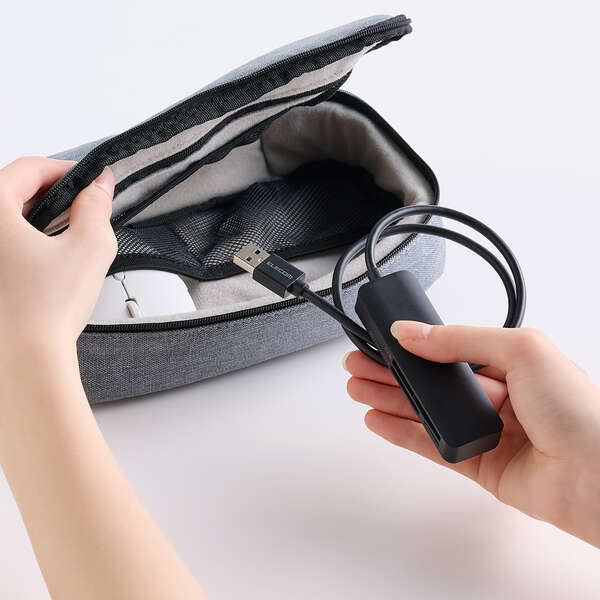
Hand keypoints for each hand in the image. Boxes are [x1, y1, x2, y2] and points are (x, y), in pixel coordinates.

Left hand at [0, 157, 116, 356]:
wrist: (24, 360)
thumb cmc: (44, 311)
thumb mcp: (89, 247)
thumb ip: (96, 208)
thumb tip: (99, 190)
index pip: (27, 169)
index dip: (64, 170)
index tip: (89, 181)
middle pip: (11, 191)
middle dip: (52, 193)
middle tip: (82, 204)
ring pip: (6, 218)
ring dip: (37, 217)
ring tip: (68, 232)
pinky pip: (4, 244)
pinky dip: (24, 240)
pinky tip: (47, 258)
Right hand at [344, 321, 599, 546]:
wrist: (598, 478)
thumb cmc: (578, 412)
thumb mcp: (520, 351)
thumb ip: (460, 341)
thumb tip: (413, 333)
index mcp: (509, 361)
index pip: (447, 349)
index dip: (412, 346)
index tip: (382, 340)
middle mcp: (496, 394)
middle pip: (430, 381)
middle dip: (391, 372)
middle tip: (358, 366)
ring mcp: (484, 430)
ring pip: (425, 412)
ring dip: (389, 400)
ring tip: (358, 389)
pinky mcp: (476, 464)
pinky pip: (429, 445)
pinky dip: (401, 432)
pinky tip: (378, 419)